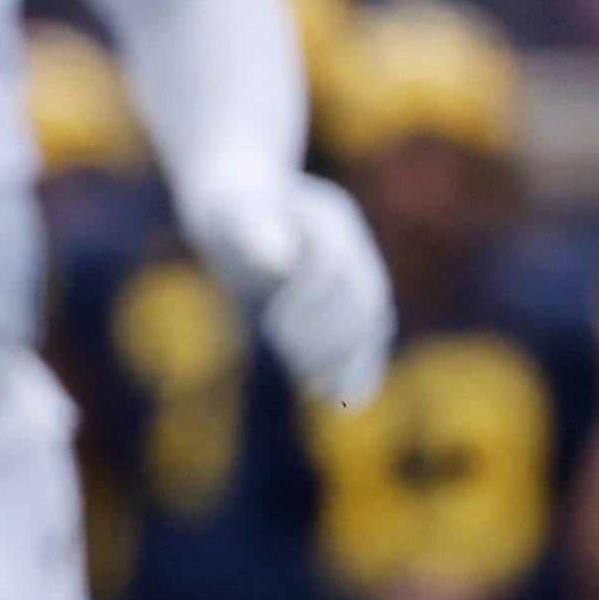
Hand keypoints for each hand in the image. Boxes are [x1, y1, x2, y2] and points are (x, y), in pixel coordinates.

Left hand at [189, 171, 392, 405]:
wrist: (240, 199)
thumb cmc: (226, 205)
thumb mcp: (226, 212)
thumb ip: (250, 229)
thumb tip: (277, 258)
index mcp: (328, 218)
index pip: (335, 268)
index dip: (310, 304)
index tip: (273, 328)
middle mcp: (353, 244)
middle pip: (363, 299)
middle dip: (330, 337)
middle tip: (290, 361)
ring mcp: (358, 271)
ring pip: (372, 321)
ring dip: (348, 359)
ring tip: (317, 389)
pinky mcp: (348, 298)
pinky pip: (367, 336)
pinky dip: (359, 368)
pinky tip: (343, 400)